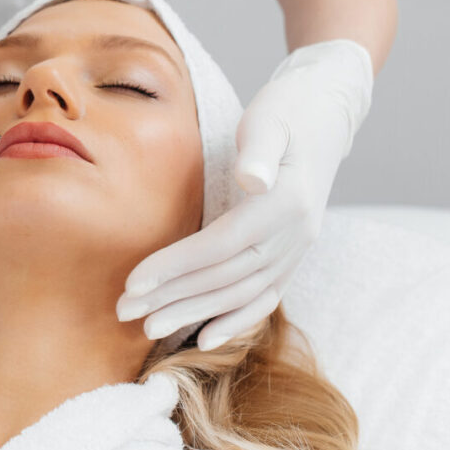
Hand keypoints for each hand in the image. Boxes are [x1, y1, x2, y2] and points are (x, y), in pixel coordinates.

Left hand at [115, 40, 374, 348]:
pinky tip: (204, 338)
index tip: (133, 281)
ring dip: (194, 313)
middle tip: (124, 312)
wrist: (325, 113)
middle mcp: (296, 234)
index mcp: (286, 203)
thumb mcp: (270, 120)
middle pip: (226, 277)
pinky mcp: (292, 253)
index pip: (222, 245)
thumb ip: (260, 150)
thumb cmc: (287, 111)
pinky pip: (265, 296)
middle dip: (173, 297)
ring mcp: (297, 248)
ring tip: (148, 327)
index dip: (176, 266)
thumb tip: (252, 179)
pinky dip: (236, 320)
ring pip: (241, 293)